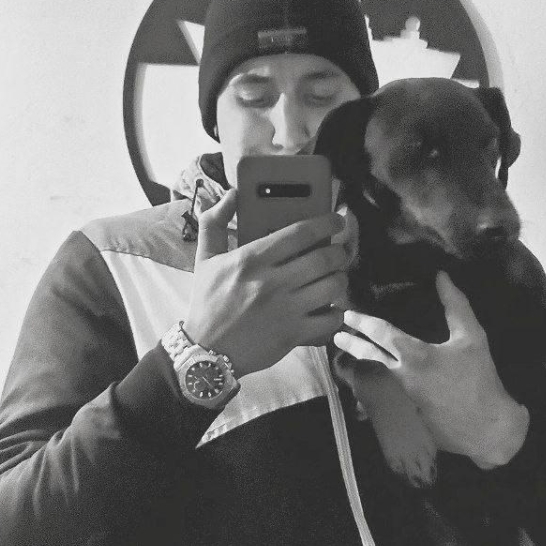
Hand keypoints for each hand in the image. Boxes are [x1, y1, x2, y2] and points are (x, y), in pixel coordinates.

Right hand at [185, 190, 348, 376]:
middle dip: (340, 251)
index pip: (300, 233)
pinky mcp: (293, 335)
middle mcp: (271, 282)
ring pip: (333, 286)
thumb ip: (215, 222)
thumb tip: (231, 194)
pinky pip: (331, 319)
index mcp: (251, 259)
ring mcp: (285, 310)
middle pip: (324, 258)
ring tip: (335, 277)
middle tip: (340, 251)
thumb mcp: (204, 259)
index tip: (337, 220)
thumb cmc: (206, 303)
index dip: (326, 222)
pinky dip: (337, 313)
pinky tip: (330, 308)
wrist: (205, 351)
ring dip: (340, 279)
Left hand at [333, 271, 529, 468]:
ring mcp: (405, 396)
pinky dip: (386, 373)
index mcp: (414, 356)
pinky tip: (389, 370)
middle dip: (353, 343)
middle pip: (372, 356)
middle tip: (336, 336)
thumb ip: (456, 305)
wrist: (486, 428)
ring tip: (356, 349)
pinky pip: (394, 386)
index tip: (347, 314)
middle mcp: (403, 375)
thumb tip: (441, 276)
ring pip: (381, 372)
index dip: (363, 321)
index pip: (381, 333)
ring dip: (368, 358)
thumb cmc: (478, 379)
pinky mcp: (412, 410)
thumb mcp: (472, 337)